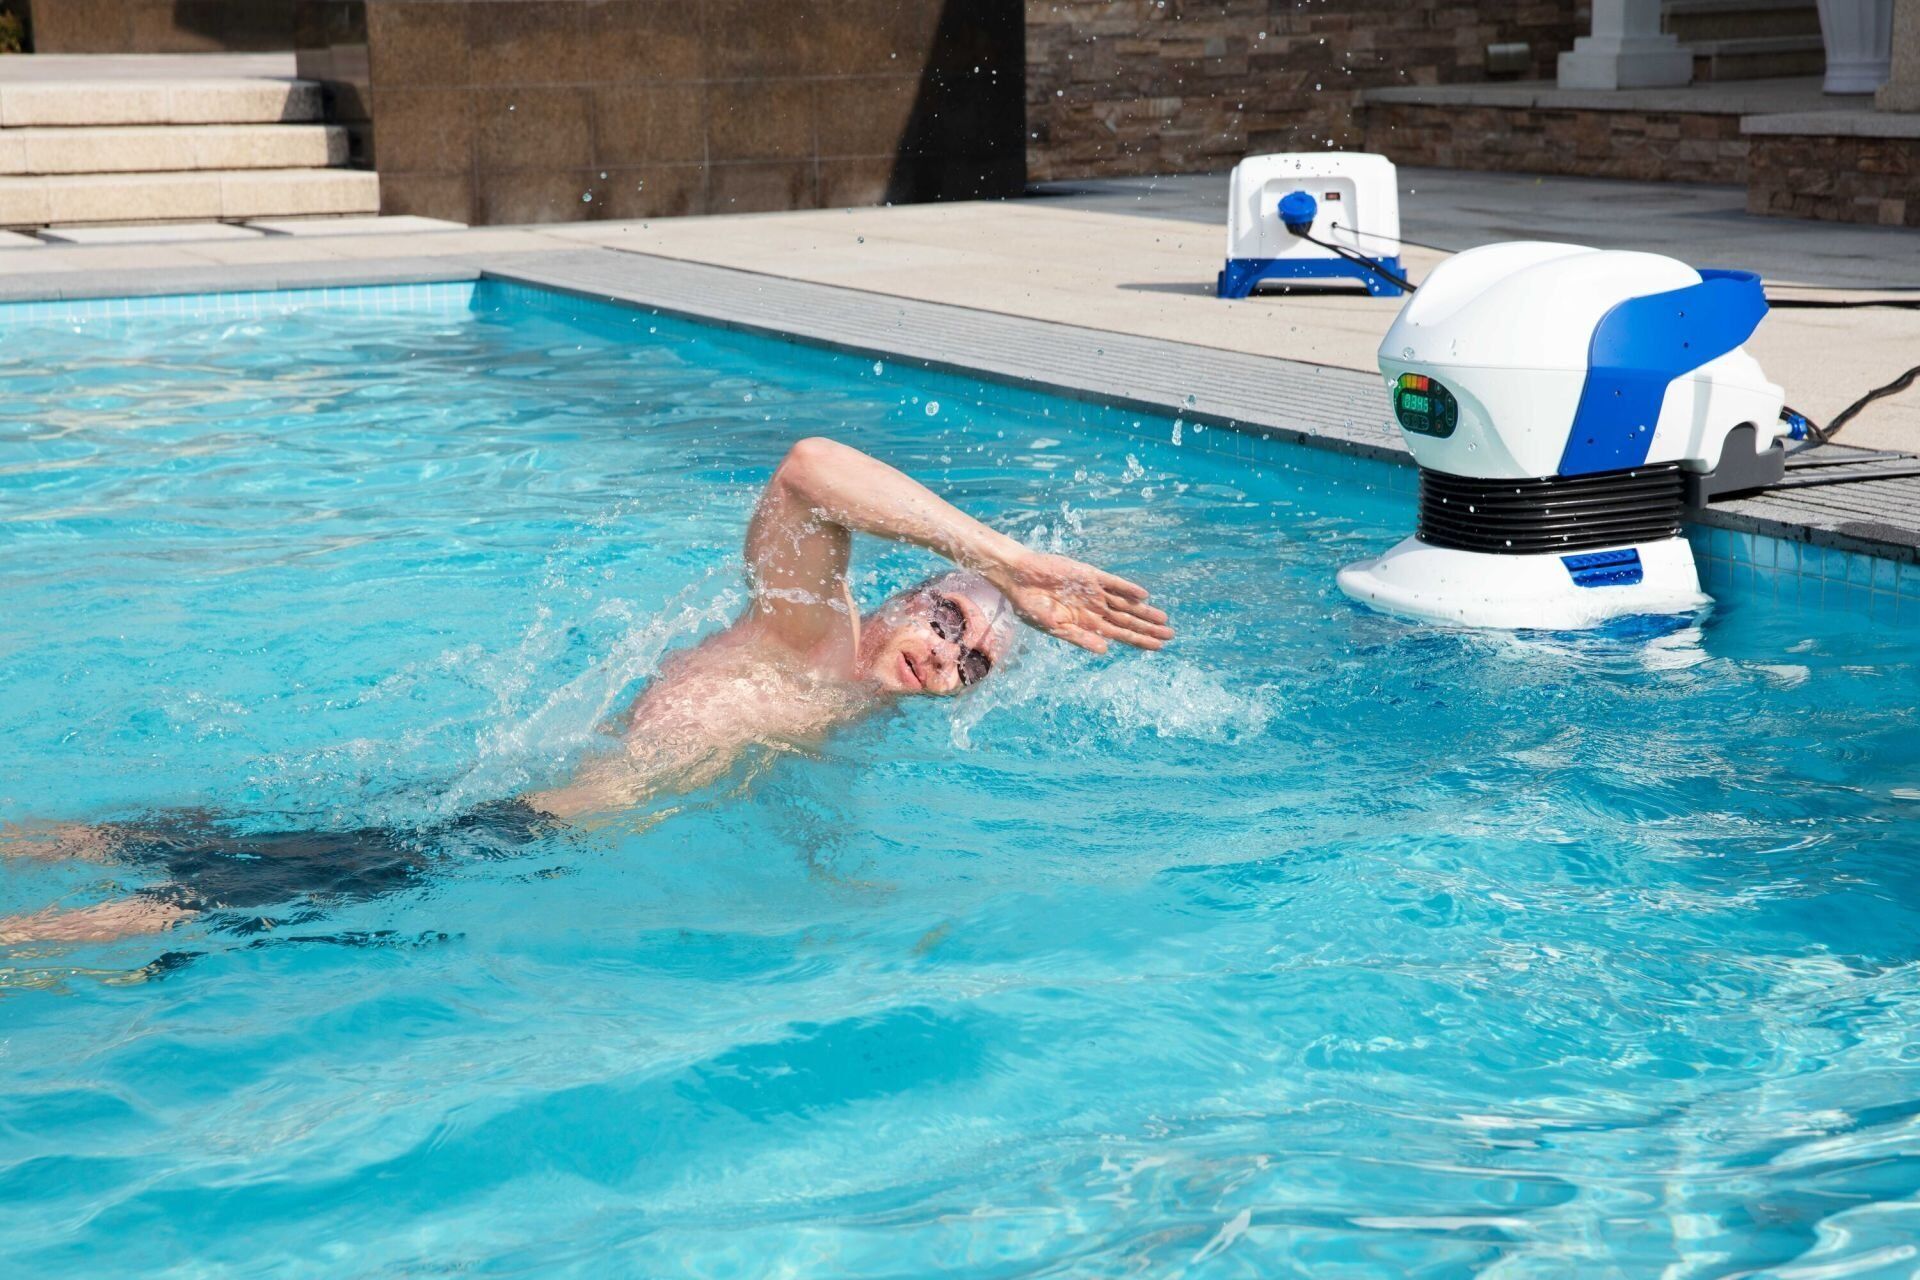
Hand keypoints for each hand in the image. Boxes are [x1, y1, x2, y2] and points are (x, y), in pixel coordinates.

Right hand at [988, 550, 1172, 653]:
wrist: (1019, 578)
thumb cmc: (1030, 606)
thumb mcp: (1054, 627)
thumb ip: (1079, 637)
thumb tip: (1105, 650)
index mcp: (1086, 623)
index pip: (1119, 634)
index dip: (1138, 640)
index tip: (1157, 647)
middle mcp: (1094, 608)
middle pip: (1127, 620)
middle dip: (1148, 628)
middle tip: (1171, 635)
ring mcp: (1094, 591)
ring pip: (1125, 603)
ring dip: (1144, 611)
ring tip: (1164, 619)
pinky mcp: (1089, 575)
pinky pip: (1113, 583)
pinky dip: (1127, 589)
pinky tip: (1143, 596)